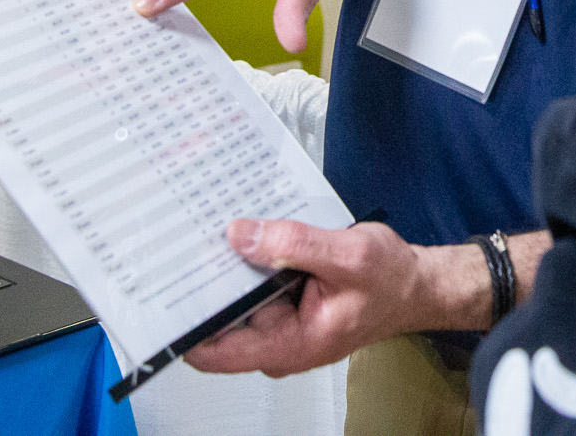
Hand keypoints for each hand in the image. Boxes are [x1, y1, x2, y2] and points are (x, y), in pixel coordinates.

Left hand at [181, 220, 479, 377]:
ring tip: (211, 226)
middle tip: (183, 241)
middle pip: (218, 318)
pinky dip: (246, 258)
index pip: (214, 350)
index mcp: (289, 344)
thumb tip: (242, 236)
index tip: (159, 296)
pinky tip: (243, 231)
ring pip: (232, 296)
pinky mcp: (282, 301)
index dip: (182, 326)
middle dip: (201, 282)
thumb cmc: (391, 281)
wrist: (416, 283)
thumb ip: (295, 245)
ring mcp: (277, 321)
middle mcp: (277, 339)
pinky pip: (251, 283)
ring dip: (225, 265)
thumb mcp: (350, 255)